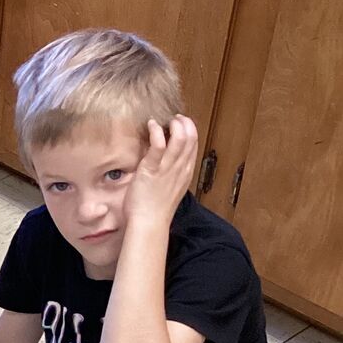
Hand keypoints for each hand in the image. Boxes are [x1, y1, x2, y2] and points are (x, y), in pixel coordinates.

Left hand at [125, 116, 199, 230]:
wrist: (149, 223)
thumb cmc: (155, 210)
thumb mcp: (171, 189)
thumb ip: (172, 175)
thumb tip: (168, 164)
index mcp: (185, 173)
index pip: (194, 145)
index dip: (190, 130)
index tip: (182, 124)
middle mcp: (180, 168)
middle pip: (191, 138)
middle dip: (184, 123)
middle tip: (175, 118)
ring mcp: (167, 169)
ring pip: (180, 138)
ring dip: (174, 125)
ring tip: (165, 121)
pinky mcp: (152, 169)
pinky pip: (159, 144)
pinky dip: (156, 131)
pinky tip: (151, 125)